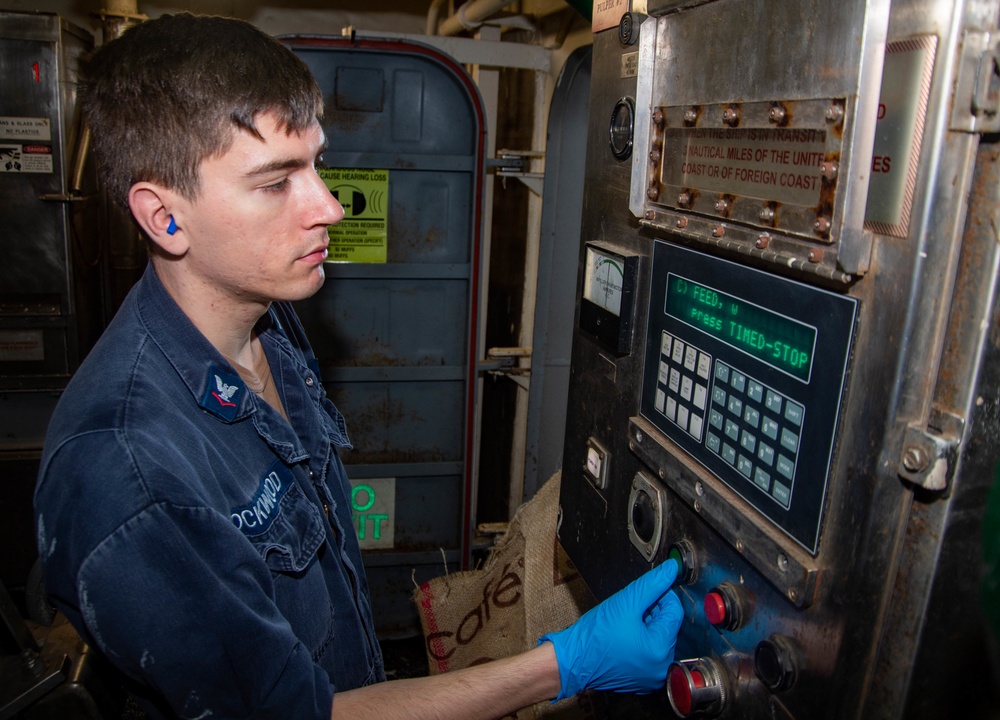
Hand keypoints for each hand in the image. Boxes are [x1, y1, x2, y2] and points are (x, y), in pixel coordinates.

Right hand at [539, 560, 682, 699]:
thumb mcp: (625, 602)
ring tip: (624, 623)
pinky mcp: (642, 679)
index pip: (675, 612)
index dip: (662, 596)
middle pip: (667, 626)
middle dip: (653, 612)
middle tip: (630, 608)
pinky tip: (624, 636)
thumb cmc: (594, 635)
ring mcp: (652, 675)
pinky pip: (649, 653)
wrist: (572, 660)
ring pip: (658, 638)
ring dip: (646, 625)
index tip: (645, 593)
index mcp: (660, 650)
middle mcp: (661, 667)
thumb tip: (671, 569)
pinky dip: (640, 640)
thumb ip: (652, 584)